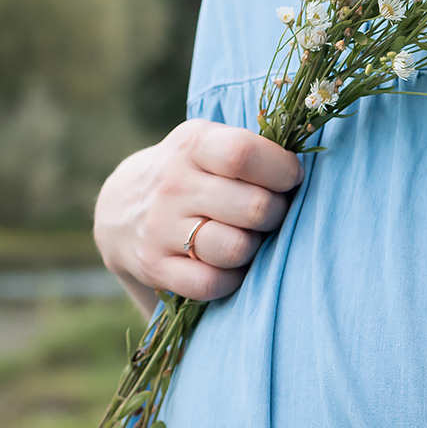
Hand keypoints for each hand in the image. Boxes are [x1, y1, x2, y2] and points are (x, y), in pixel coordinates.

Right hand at [93, 119, 302, 314]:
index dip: (281, 170)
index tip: (290, 178)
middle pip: (253, 208)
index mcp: (193, 144)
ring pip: (236, 249)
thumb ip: (251, 150)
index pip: (243, 154)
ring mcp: (159, 227)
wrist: (121, 210)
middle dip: (277, 214)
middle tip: (272, 214)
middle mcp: (172, 184)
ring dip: (256, 248)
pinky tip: (231, 265)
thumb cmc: (193, 173)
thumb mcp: (210, 144)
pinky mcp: (154, 267)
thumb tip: (305, 173)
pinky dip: (232, 279)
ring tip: (250, 238)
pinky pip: (212, 283)